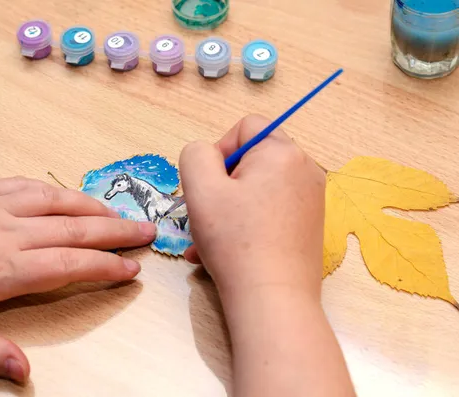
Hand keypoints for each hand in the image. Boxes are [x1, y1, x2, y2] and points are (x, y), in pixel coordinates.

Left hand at [0, 177, 155, 381]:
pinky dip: (58, 190)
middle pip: (75, 229)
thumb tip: (23, 370)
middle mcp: (7, 233)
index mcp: (1, 269)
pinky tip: (71, 195)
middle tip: (148, 232)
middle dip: (117, 232)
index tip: (131, 269)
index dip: (105, 267)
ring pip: (58, 202)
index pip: (68, 265)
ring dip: (95, 208)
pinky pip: (30, 186)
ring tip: (122, 214)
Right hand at [180, 116, 354, 396]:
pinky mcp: (310, 225)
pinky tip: (226, 251)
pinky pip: (270, 211)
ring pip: (258, 189)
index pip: (245, 127)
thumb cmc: (235, 240)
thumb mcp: (200, 188)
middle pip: (252, 160)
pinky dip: (247, 224)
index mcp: (283, 153)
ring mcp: (312, 199)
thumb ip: (195, 154)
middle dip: (222, 184)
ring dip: (228, 209)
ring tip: (208, 241)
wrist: (272, 298)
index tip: (207, 184)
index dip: (218, 150)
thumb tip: (206, 154)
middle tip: (206, 213)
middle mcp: (305, 170)